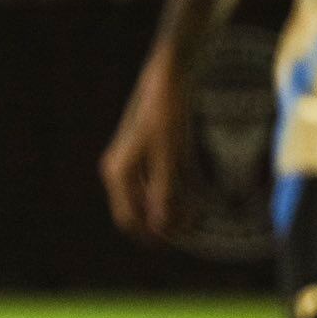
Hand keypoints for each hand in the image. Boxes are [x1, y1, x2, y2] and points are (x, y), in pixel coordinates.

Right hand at [101, 52, 191, 242]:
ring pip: (150, 198)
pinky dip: (176, 192)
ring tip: (198, 214)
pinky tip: (196, 194)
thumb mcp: (169, 154)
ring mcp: (133, 161)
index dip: (152, 235)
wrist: (169, 76)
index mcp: (118, 173)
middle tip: (194, 228)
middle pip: (139, 210)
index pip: (128, 218)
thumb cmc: (166, 113)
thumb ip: (164, 191)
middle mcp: (120, 169)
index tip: (179, 241)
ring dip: (172, 209)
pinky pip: (159, 183)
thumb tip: (161, 225)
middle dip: (164, 222)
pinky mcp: (148, 153)